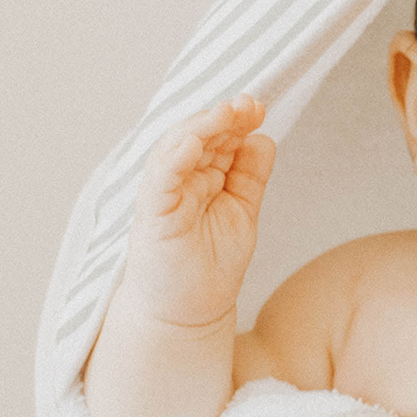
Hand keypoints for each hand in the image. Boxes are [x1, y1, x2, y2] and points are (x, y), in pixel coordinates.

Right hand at [125, 94, 275, 330]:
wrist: (189, 313)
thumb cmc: (212, 265)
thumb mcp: (242, 212)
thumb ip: (250, 176)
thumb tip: (263, 138)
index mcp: (202, 176)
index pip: (218, 138)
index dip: (238, 121)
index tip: (258, 108)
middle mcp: (181, 179)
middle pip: (199, 135)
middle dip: (224, 117)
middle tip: (248, 104)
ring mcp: (165, 193)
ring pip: (176, 147)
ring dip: (201, 126)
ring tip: (226, 113)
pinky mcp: (152, 212)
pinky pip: (161, 178)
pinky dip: (174, 157)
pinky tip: (193, 143)